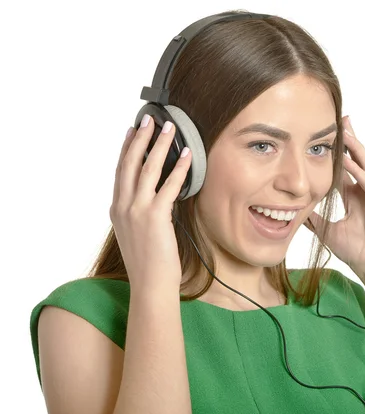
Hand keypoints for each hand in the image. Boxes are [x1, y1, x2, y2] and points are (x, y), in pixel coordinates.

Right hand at [109, 114, 191, 292]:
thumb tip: (158, 196)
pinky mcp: (155, 217)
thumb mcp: (138, 233)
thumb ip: (141, 212)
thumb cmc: (148, 262)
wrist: (150, 284)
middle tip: (150, 120)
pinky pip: (168, 186)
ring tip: (170, 129)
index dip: (126, 149)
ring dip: (159, 146)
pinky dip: (179, 169)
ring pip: (147, 169)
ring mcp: (137, 211)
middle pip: (129, 163)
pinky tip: (187, 156)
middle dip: (140, 138)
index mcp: (118, 209)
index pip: (120, 172)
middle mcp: (123, 206)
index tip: (132, 131)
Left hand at [304, 116, 364, 285]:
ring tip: (346, 132)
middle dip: (351, 140)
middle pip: (359, 160)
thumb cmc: (358, 253)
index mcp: (356, 196)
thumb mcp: (327, 231)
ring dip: (357, 150)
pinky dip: (360, 174)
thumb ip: (315, 218)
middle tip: (342, 118)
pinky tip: (350, 163)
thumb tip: (294, 211)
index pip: (346, 168)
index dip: (338, 152)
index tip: (327, 134)